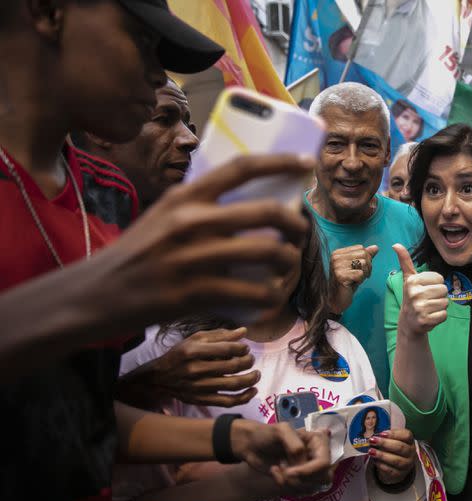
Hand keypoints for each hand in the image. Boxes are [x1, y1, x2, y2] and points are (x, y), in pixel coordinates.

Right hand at [94, 154, 312, 323]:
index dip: (281, 162)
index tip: (306, 164)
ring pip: (268, 253)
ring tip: (286, 267)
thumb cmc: (137, 253)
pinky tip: (269, 298)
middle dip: (296, 224)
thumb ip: (200, 207)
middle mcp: (191, 222)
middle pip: (268, 212)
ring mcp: (194, 258)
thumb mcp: (162, 216)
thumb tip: (250, 203)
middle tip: (300, 232)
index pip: (242, 168)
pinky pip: (252, 293)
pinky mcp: (194, 293)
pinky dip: (269, 297)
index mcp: (185, 197)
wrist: (96, 294)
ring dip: (288, 262)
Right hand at [141, 327, 259, 406]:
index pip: (226, 349)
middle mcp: (196, 369)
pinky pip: (228, 401)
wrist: (160, 377)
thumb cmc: (180, 354)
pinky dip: (244, 397)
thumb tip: (244, 331)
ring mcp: (199, 387)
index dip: (241, 348)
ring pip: (233, 385)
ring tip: (256, 373)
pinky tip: (253, 390)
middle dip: (248, 362)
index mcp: (194, 351)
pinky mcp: (202, 399)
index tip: (245, 349)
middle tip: (251, 359)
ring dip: (251, 379)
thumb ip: (220, 335)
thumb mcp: (196, 339)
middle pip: (232, 367)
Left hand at [230, 421, 332, 486]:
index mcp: (317, 442)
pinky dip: (284, 484)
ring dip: (291, 483)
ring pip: (311, 487)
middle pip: (322, 478)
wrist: (251, 444)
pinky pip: (299, 491)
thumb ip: (296, 445)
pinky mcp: (298, 479)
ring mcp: (308, 469)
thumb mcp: (282, 431)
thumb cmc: (267, 433)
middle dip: (301, 479)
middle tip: (285, 472)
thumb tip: (303, 463)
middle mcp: (316, 456)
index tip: (290, 471)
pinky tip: (275, 472)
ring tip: (277, 470)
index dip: (310, 471)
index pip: (324, 462)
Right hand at [329, 244, 378, 313]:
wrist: (337, 299)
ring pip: (364, 263)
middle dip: (367, 267)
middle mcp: (336, 257)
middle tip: (360, 276)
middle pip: (363, 254)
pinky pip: (361, 273)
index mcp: (338, 253)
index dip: (366, 259)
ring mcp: (337, 266)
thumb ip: (365, 256)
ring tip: (356, 279)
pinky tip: (352, 283)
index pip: (361, 248)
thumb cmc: (347, 282)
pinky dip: (360, 280)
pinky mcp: (341, 275)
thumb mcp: (357, 267)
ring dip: (364, 274)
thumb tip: (376, 247)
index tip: (360, 269)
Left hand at [369, 428, 416, 484]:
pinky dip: (381, 465)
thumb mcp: (392, 440)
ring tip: (371, 451)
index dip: (394, 434)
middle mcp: (411, 453)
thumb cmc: (393, 449)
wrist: (397, 467)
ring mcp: (407, 465)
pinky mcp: (400, 474)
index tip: (382, 433)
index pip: (406, 435)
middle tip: (373, 441)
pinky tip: (375, 460)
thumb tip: (374, 436)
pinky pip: (390, 470)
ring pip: (396, 460)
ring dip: (382, 455)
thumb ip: (386, 437)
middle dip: (385, 443)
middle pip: (400, 447)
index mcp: (410, 441)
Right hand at [393, 244, 447, 335]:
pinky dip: (440, 317)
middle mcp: (414, 293)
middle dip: (439, 296)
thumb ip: (405, 261)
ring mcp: (419, 307)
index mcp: (412, 281)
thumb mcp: (408, 278)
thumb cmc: (412, 297)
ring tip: (429, 308)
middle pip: (444, 290)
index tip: (425, 289)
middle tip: (428, 300)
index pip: (439, 278)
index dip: (435, 284)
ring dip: (440, 306)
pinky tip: (430, 317)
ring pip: (445, 302)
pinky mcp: (425, 320)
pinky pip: (444, 315)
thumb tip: (396, 244)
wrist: (408, 322)